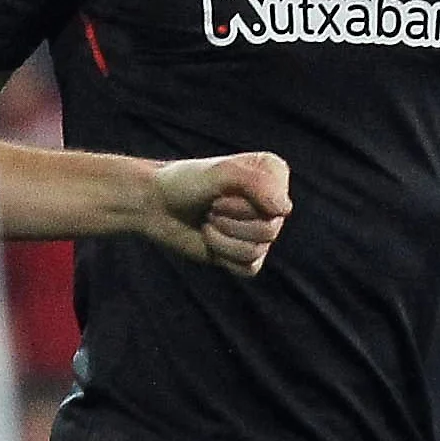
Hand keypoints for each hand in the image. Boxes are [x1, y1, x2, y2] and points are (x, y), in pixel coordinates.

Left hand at [150, 151, 291, 275]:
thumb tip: (283, 210)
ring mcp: (260, 229)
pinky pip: (250, 268)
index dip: (244, 206)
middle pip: (269, 230)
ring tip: (208, 222)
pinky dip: (224, 255)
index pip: (278, 206)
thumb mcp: (219, 172)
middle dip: (230, 222)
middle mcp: (271, 201)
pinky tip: (211, 240)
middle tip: (211, 207)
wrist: (156, 204)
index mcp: (273, 174)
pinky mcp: (246, 253)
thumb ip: (254, 182)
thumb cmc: (185, 182)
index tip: (219, 192)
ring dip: (223, 239)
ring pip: (257, 251)